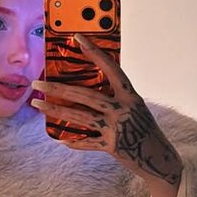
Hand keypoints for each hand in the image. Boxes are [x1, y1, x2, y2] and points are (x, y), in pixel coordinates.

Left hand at [30, 34, 182, 187]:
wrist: (159, 159)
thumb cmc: (144, 130)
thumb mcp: (135, 108)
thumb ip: (116, 98)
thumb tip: (86, 90)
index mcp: (131, 96)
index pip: (111, 68)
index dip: (95, 52)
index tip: (77, 38)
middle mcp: (123, 109)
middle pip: (85, 95)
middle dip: (58, 89)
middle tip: (37, 83)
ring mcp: (117, 128)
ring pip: (79, 116)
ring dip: (55, 110)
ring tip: (37, 103)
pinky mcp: (112, 146)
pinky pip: (87, 142)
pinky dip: (73, 141)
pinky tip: (60, 139)